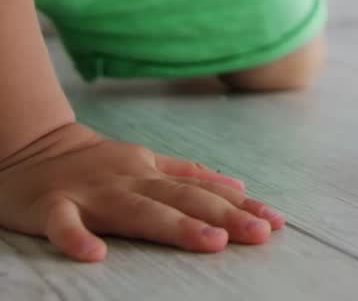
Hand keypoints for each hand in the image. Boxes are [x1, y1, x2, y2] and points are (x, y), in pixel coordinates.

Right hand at [0, 120, 286, 261]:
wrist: (33, 149)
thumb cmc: (97, 163)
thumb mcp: (148, 163)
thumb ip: (189, 174)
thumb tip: (238, 185)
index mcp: (154, 171)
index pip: (205, 190)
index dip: (241, 206)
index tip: (275, 223)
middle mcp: (132, 179)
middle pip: (183, 199)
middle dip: (225, 217)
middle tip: (259, 235)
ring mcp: (93, 192)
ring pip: (139, 210)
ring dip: (177, 226)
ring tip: (212, 242)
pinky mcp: (52, 206)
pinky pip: (64, 224)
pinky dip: (78, 239)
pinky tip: (94, 256)